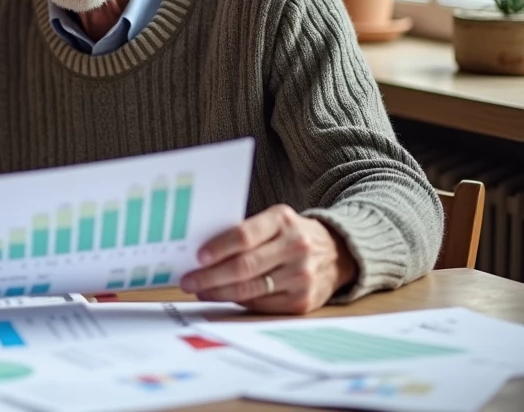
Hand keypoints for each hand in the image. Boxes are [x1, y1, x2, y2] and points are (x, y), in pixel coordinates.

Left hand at [179, 204, 356, 313]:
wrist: (337, 253)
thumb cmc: (290, 234)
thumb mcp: (274, 221)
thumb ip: (245, 232)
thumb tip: (202, 253)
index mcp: (283, 221)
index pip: (245, 235)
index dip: (219, 247)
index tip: (198, 257)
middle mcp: (296, 247)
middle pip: (244, 266)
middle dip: (211, 276)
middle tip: (188, 280)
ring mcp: (302, 276)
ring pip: (250, 289)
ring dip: (219, 292)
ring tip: (200, 290)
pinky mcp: (303, 301)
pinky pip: (262, 305)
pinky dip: (239, 302)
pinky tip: (224, 297)